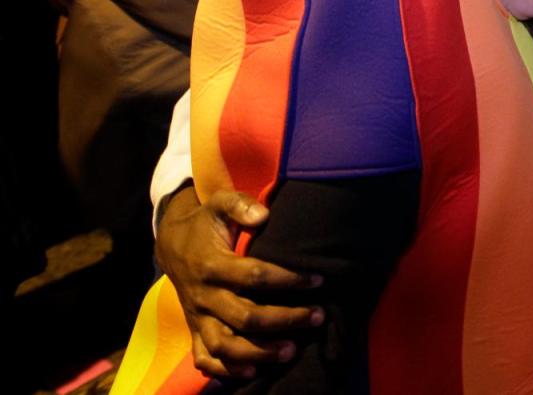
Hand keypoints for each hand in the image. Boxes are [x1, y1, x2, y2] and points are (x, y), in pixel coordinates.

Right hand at [156, 187, 322, 379]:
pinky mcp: (194, 330)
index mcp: (212, 265)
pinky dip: (226, 371)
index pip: (254, 276)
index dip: (288, 279)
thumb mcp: (218, 203)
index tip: (318, 279)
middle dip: (284, 319)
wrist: (170, 243)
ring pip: (225, 346)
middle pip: (245, 317)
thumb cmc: (205, 223)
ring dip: (259, 353)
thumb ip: (240, 205)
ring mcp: (197, 317)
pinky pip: (205, 359)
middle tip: (317, 317)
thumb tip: (264, 216)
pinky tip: (253, 373)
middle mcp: (204, 296)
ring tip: (291, 351)